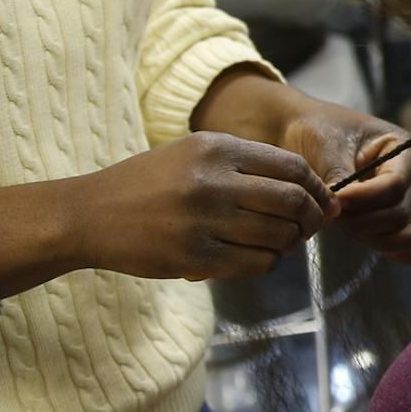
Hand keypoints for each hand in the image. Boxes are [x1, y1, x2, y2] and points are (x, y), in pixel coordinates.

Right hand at [68, 133, 332, 281]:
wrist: (87, 214)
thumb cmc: (149, 184)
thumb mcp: (194, 154)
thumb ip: (250, 166)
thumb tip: (314, 193)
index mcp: (216, 148)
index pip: (293, 167)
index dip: (318, 188)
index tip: (323, 202)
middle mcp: (212, 181)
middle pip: (293, 202)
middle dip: (312, 219)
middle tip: (309, 227)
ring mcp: (203, 220)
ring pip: (279, 236)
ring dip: (290, 243)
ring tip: (279, 242)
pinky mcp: (194, 257)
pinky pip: (256, 263)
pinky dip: (267, 262)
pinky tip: (256, 257)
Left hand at [275, 100, 410, 264]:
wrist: (305, 134)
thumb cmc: (318, 130)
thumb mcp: (325, 145)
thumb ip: (337, 176)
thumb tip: (338, 210)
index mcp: (403, 150)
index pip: (394, 185)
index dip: (364, 198)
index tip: (335, 199)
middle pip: (401, 213)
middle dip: (363, 221)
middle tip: (330, 214)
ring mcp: (405, 202)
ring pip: (407, 233)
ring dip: (371, 236)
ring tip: (339, 224)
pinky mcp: (392, 221)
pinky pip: (410, 247)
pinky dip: (392, 250)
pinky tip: (365, 242)